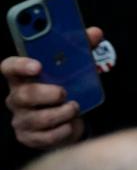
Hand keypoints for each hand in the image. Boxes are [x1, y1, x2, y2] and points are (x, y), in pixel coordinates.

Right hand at [2, 26, 102, 149]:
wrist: (71, 118)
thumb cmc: (67, 87)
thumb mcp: (75, 67)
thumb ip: (82, 49)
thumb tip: (95, 32)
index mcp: (24, 76)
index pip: (9, 67)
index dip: (21, 65)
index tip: (38, 66)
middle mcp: (17, 97)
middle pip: (24, 95)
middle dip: (47, 94)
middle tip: (65, 93)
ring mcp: (22, 118)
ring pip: (37, 118)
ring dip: (61, 113)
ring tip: (75, 108)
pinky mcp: (30, 137)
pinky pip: (45, 137)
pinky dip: (63, 131)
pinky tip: (71, 125)